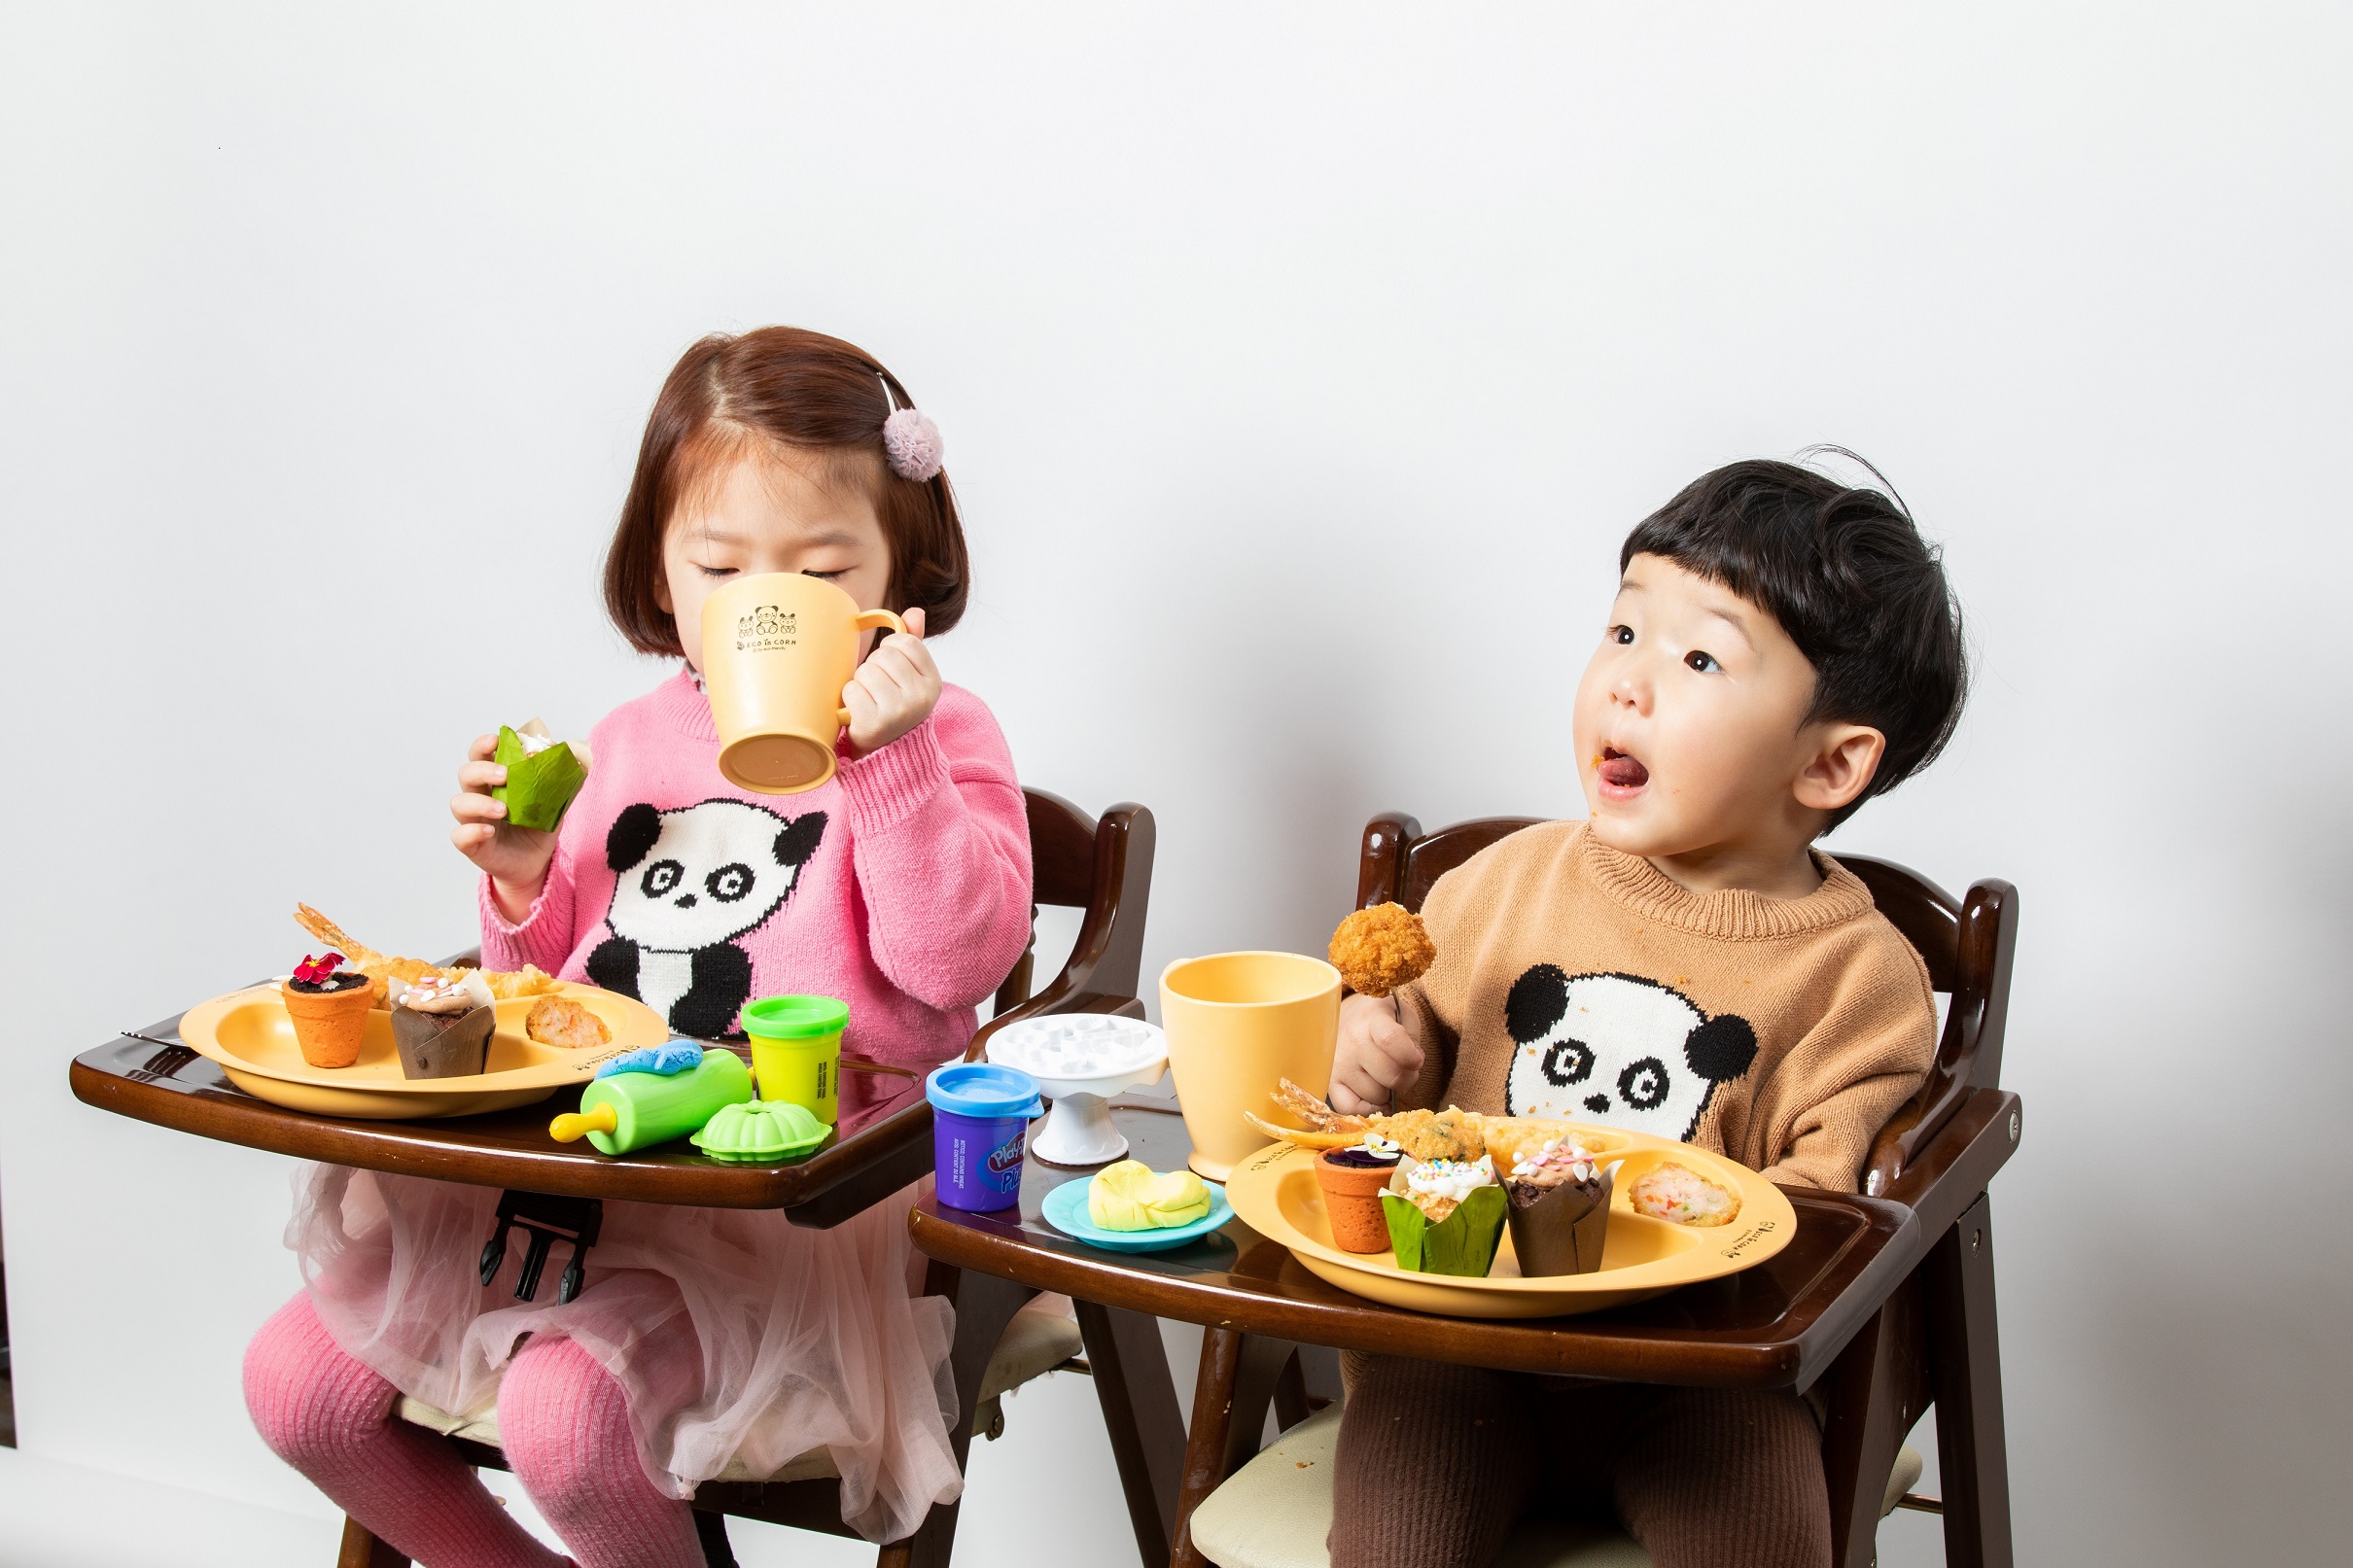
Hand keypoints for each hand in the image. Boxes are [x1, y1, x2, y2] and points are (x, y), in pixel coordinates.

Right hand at [450, 733, 591, 921]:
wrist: (536, 862)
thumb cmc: (538, 828)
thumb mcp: (554, 804)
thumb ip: (560, 783)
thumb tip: (578, 762)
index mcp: (495, 781)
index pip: (480, 756)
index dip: (483, 745)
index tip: (496, 740)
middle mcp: (479, 797)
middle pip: (466, 774)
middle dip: (482, 770)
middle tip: (505, 775)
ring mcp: (473, 820)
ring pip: (458, 803)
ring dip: (479, 802)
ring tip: (503, 809)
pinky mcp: (472, 844)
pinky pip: (459, 835)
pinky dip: (471, 831)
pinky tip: (489, 831)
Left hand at [842, 606, 940, 755]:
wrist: (888, 750)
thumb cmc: (896, 705)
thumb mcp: (911, 676)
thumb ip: (913, 643)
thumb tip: (915, 612)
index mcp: (932, 681)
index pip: (906, 642)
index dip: (891, 649)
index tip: (891, 668)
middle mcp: (920, 697)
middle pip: (883, 656)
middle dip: (874, 666)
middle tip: (878, 688)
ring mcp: (898, 712)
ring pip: (865, 671)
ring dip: (860, 682)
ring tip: (868, 699)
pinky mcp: (874, 723)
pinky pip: (851, 690)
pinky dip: (849, 697)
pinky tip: (859, 710)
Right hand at [1330, 992, 1422, 1115]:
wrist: (1349, 1018)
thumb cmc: (1382, 1020)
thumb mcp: (1403, 1016)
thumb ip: (1413, 1037)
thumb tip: (1414, 1064)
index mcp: (1373, 1018)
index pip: (1391, 1040)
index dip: (1411, 1057)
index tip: (1418, 1061)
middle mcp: (1352, 1040)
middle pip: (1390, 1075)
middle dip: (1407, 1079)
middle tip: (1405, 1071)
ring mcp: (1338, 1063)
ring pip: (1376, 1095)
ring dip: (1387, 1092)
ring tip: (1384, 1077)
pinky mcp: (1330, 1082)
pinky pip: (1351, 1109)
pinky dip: (1368, 1109)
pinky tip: (1375, 1097)